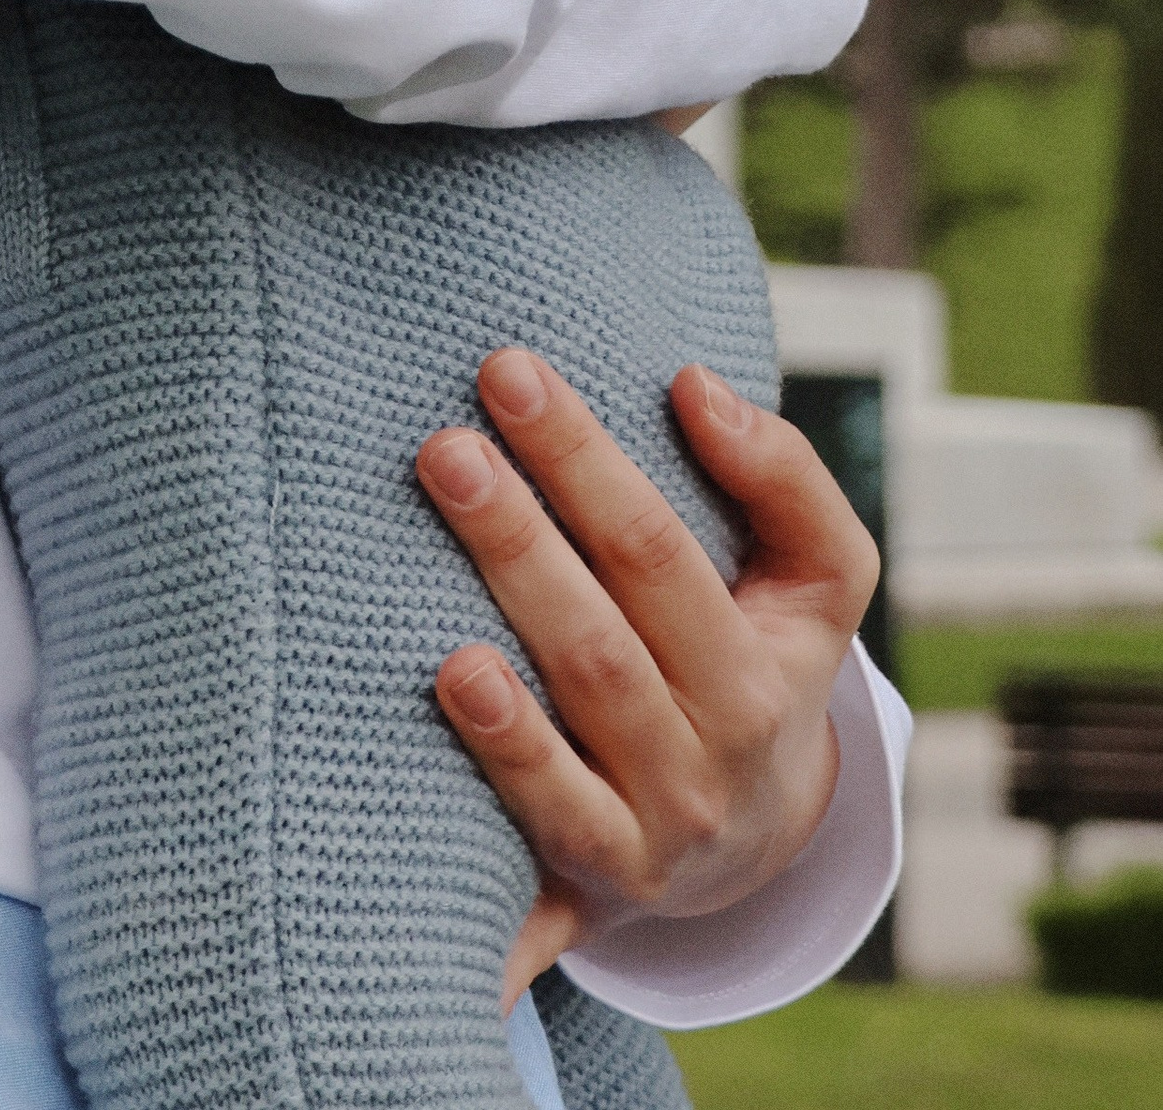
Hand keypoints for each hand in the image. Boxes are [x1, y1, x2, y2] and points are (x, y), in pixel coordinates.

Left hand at [414, 348, 877, 1013]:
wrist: (748, 841)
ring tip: (437, 553)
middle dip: (519, 534)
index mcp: (759, 674)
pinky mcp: (591, 880)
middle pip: (600, 640)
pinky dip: (500, 767)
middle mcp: (706, 759)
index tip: (509, 376)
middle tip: (446, 446)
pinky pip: (543, 829)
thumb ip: (783, 477)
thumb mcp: (819, 581)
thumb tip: (695, 388)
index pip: (657, 552)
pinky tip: (450, 690)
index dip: (582, 460)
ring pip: (566, 732)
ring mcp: (648, 829)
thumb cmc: (762, 660)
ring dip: (500, 636)